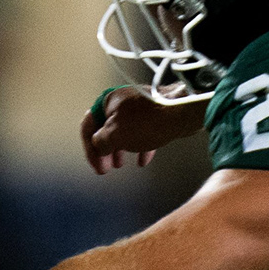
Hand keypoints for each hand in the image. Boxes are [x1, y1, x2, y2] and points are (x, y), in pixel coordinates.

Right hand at [83, 84, 205, 172]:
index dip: (90, 149)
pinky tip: (142, 161)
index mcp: (107, 102)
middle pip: (105, 130)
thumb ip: (100, 142)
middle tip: (106, 168)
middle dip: (105, 151)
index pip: (88, 127)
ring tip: (120, 164)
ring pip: (123, 132)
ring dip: (120, 150)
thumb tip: (98, 146)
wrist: (180, 112)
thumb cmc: (146, 122)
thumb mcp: (114, 135)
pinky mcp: (154, 115)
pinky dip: (139, 147)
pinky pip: (141, 132)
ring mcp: (138, 108)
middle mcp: (120, 102)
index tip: (96, 165)